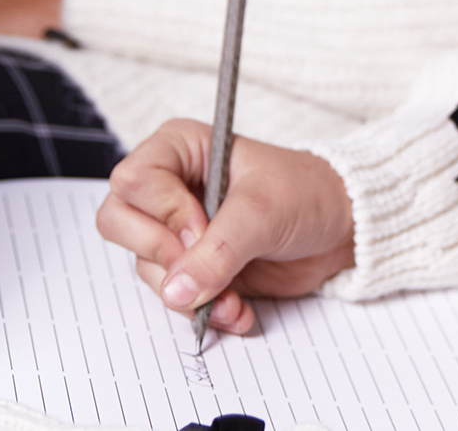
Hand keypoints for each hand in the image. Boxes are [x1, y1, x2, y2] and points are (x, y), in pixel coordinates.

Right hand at [96, 119, 355, 334]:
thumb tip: (176, 290)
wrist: (338, 228)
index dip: (163, 212)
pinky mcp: (190, 265)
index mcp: (179, 148)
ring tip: (233, 298)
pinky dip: (203, 309)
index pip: (133, 180)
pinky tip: (237, 309)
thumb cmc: (306, 193)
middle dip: (163, 255)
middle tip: (205, 266)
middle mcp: (168, 186)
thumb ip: (217, 251)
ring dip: (189, 292)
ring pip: (144, 265)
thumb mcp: (262, 213)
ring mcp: (176, 228)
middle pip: (118, 222)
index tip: (202, 228)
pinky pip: (172, 294)